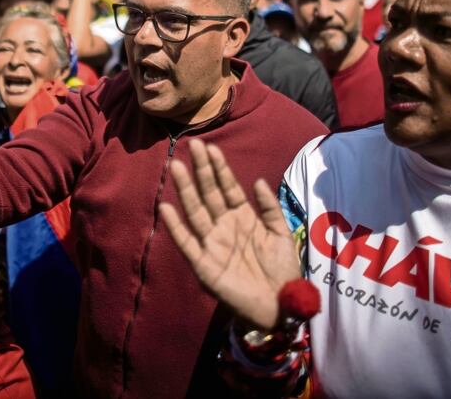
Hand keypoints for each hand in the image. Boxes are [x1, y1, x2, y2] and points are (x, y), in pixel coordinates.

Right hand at [159, 140, 300, 329]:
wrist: (281, 305)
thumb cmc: (283, 270)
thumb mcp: (281, 234)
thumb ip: (270, 208)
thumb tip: (257, 180)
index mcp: (243, 218)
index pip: (228, 188)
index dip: (220, 168)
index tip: (211, 147)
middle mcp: (224, 227)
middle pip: (210, 194)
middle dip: (202, 170)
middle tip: (193, 145)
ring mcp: (212, 244)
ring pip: (196, 212)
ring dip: (186, 190)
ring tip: (177, 167)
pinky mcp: (204, 265)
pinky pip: (187, 243)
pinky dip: (176, 227)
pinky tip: (167, 208)